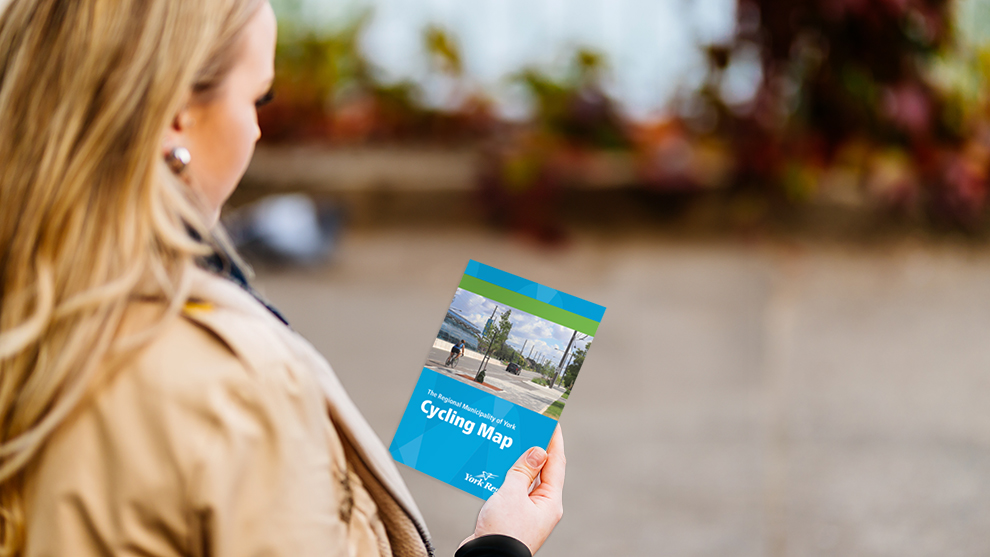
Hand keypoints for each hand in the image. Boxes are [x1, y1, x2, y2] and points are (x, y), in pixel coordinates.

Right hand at [460, 425, 565, 554]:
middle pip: (542, 471)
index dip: (554, 440)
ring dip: (518, 463)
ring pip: (525, 481)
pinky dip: (506, 478)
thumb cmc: (503, 533)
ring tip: (511, 443)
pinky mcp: (512, 518)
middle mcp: (542, 507)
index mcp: (549, 502)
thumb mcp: (512, 494)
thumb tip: (538, 451)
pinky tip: (496, 467)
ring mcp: (527, 513)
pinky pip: (512, 491)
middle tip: (529, 428)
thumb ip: (523, 470)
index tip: (552, 421)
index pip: (556, 463)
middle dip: (534, 449)